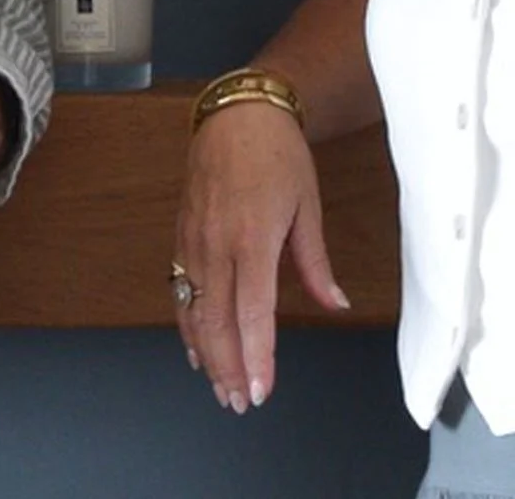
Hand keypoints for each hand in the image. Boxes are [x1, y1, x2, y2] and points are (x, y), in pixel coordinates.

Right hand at [172, 101, 349, 411]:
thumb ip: (316, 262)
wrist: (237, 112)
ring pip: (193, 312)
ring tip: (220, 387)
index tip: (262, 390)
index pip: (252, 313)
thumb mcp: (308, 205)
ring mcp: (193, 241)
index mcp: (253, 239)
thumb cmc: (279, 155)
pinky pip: (179, 290)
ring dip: (205, 354)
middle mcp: (217, 245)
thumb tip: (336, 304)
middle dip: (227, 368)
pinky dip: (186, 325)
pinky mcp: (181, 236)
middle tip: (241, 403)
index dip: (256, 357)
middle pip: (217, 322)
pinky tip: (194, 348)